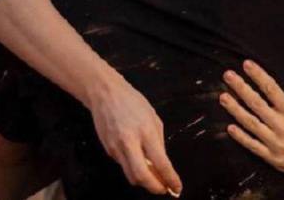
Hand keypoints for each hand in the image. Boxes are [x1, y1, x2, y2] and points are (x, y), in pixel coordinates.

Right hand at [88, 66, 181, 196]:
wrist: (105, 94)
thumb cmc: (133, 102)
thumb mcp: (153, 118)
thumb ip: (158, 141)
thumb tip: (162, 163)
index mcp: (146, 131)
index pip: (160, 163)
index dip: (170, 179)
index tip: (177, 187)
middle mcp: (129, 142)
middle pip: (142, 176)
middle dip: (155, 188)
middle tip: (164, 189)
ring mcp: (116, 148)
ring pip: (130, 176)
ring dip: (144, 181)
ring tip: (154, 178)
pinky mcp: (108, 151)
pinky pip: (123, 166)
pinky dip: (133, 168)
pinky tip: (139, 162)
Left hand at [219, 61, 283, 184]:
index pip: (272, 90)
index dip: (259, 76)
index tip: (247, 64)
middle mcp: (283, 127)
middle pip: (257, 104)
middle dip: (241, 88)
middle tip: (228, 75)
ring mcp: (275, 143)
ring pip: (251, 124)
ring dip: (236, 110)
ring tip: (222, 96)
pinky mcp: (271, 157)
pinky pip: (253, 145)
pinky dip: (241, 137)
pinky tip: (229, 127)